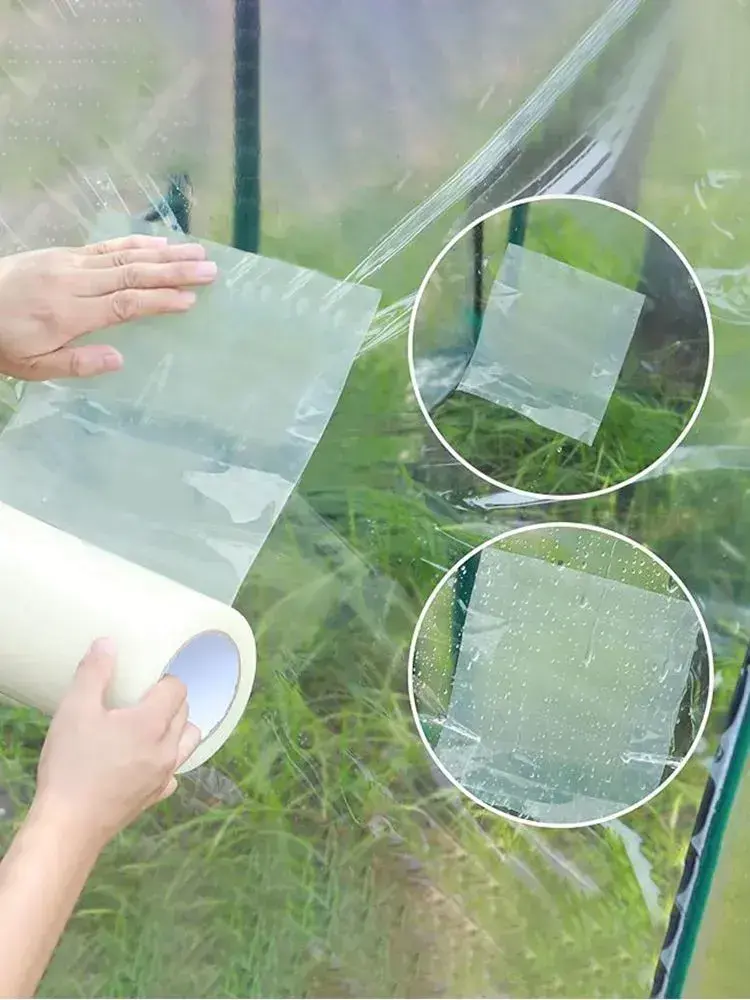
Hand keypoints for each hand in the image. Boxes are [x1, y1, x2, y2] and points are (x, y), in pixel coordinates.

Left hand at [0, 234, 216, 379]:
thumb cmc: (4, 341)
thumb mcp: (35, 366)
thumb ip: (78, 363)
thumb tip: (119, 358)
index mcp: (68, 313)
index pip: (123, 305)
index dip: (159, 301)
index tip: (190, 300)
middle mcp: (73, 282)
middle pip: (132, 274)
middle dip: (174, 272)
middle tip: (209, 270)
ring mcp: (69, 263)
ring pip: (124, 256)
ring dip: (164, 253)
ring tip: (197, 252)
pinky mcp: (65, 254)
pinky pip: (106, 246)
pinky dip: (136, 243)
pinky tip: (158, 242)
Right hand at [34, 638, 200, 847]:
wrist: (69, 824)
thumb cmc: (72, 765)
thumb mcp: (75, 710)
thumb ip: (94, 673)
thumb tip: (108, 643)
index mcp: (153, 723)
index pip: (178, 688)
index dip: (164, 679)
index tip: (145, 680)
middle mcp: (168, 748)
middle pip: (185, 713)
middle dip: (171, 701)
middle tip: (143, 699)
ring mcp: (164, 775)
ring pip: (188, 743)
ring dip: (176, 729)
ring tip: (150, 726)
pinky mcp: (155, 797)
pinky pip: (173, 773)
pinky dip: (166, 762)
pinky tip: (145, 761)